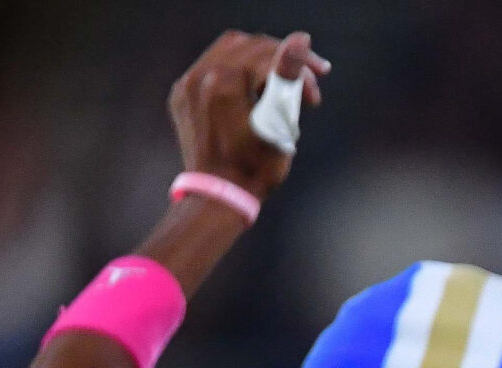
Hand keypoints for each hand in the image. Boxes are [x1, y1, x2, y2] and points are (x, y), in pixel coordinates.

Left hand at [167, 30, 328, 200]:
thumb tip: (300, 39)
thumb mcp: (278, 123)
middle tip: (306, 82)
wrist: (219, 195)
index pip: (267, 53)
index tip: (317, 84)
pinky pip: (211, 66)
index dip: (297, 65)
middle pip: (248, 46)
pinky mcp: (183, 94)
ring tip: (280, 83)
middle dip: (280, 59)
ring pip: (228, 50)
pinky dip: (236, 70)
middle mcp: (200, 76)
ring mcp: (188, 84)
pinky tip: (252, 89)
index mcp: (224, 82)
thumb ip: (286, 76)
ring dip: (259, 60)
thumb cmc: (253, 168)